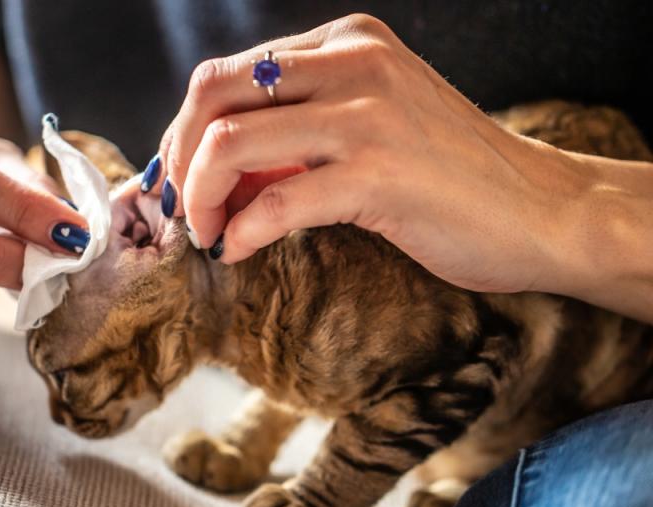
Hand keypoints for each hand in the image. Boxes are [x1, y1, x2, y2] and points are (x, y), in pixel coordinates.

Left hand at [160, 14, 579, 294]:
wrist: (541, 210)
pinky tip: (239, 250)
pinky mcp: (378, 173)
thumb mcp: (370, 121)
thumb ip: (299, 126)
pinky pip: (273, 202)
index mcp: (346, 42)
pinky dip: (240, 232)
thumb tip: (208, 163)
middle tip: (180, 207)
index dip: (184, 132)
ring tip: (207, 232)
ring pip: (229, 142)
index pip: (226, 74)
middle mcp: (352, 63)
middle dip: (178, 158)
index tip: (178, 179)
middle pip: (212, 94)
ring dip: (199, 197)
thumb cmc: (448, 174)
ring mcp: (366, 115)